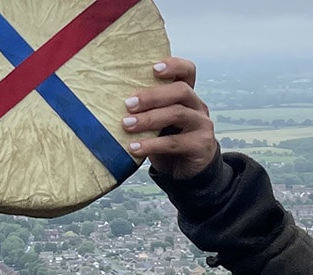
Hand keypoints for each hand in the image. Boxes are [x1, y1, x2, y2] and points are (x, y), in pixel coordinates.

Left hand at [122, 58, 217, 179]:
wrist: (186, 171)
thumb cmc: (166, 142)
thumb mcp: (157, 123)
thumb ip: (146, 109)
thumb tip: (111, 101)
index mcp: (186, 96)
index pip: (187, 71)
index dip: (174, 65)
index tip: (153, 68)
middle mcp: (197, 106)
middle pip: (180, 91)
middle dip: (152, 96)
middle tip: (128, 104)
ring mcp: (202, 125)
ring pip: (177, 114)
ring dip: (149, 119)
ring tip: (126, 125)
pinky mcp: (200, 145)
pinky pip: (173, 142)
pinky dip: (151, 145)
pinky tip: (134, 147)